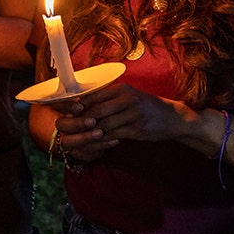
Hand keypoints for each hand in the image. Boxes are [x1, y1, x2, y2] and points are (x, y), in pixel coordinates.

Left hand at [52, 83, 188, 162]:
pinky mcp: (137, 129)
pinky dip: (103, 141)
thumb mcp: (127, 97)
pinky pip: (113, 136)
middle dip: (78, 122)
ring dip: (89, 134)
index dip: (74, 105)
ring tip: (79, 139)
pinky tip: (97, 143)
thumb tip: (81, 104)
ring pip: (102, 126)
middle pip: (93, 112)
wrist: (173, 118)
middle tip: (67, 130)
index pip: (91, 97)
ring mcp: (132, 114)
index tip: (60, 111)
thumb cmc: (145, 107)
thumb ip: (107, 100)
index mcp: (120, 89)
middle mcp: (125, 99)